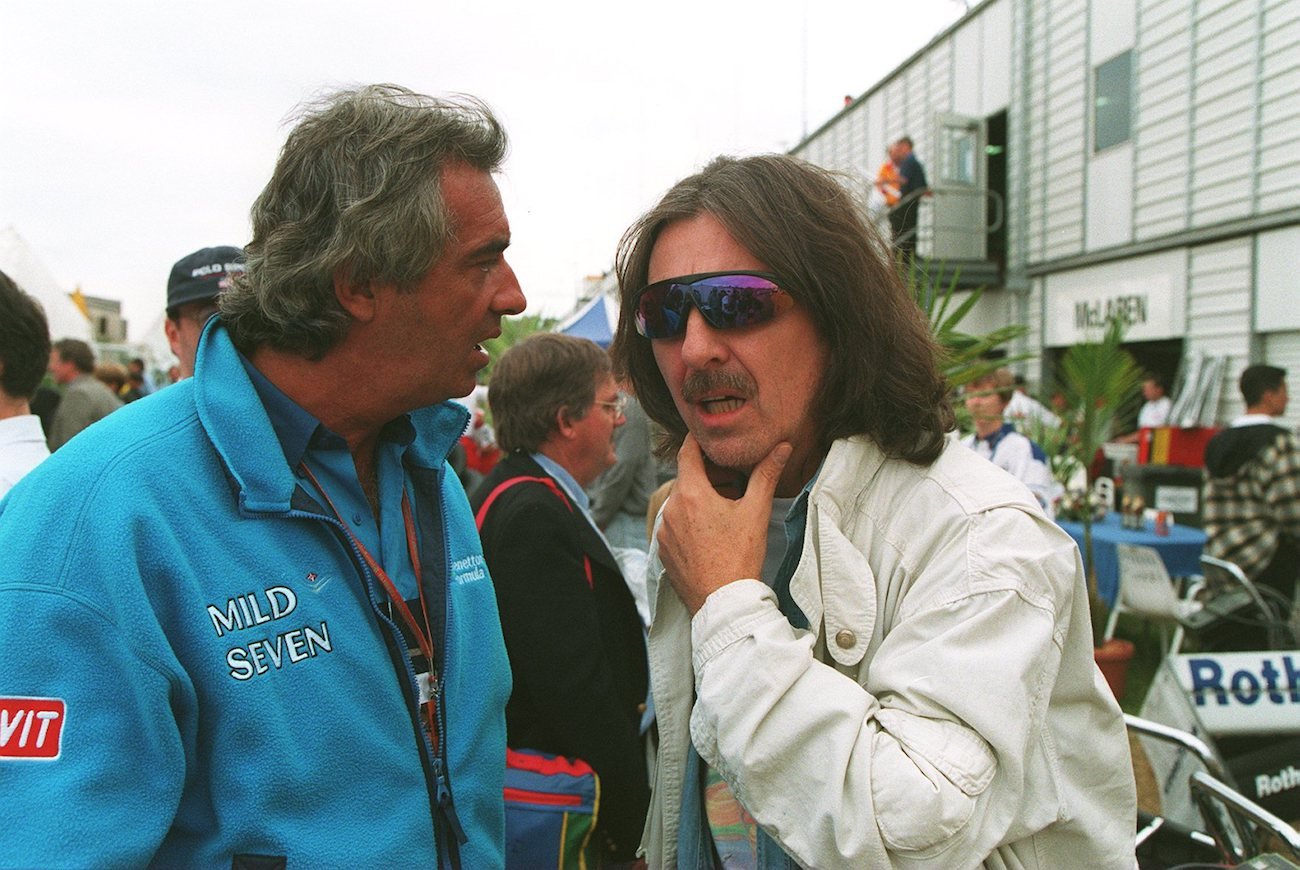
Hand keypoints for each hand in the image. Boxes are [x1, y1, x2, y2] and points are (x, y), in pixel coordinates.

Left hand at [656, 434, 791, 613]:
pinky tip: (711, 532)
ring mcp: (664, 531)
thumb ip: (766, 474)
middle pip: (686, 479)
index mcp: (690, 493)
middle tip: (731, 479)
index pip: (687, 452)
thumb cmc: (740, 557)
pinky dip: (689, 521)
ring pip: (680, 502)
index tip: (711, 439)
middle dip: (707, 475)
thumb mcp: (756, 511)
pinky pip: (674, 525)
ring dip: (699, 499)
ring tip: (725, 508)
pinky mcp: (663, 550)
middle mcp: (671, 509)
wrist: (723, 603)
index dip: (699, 442)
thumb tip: (781, 448)